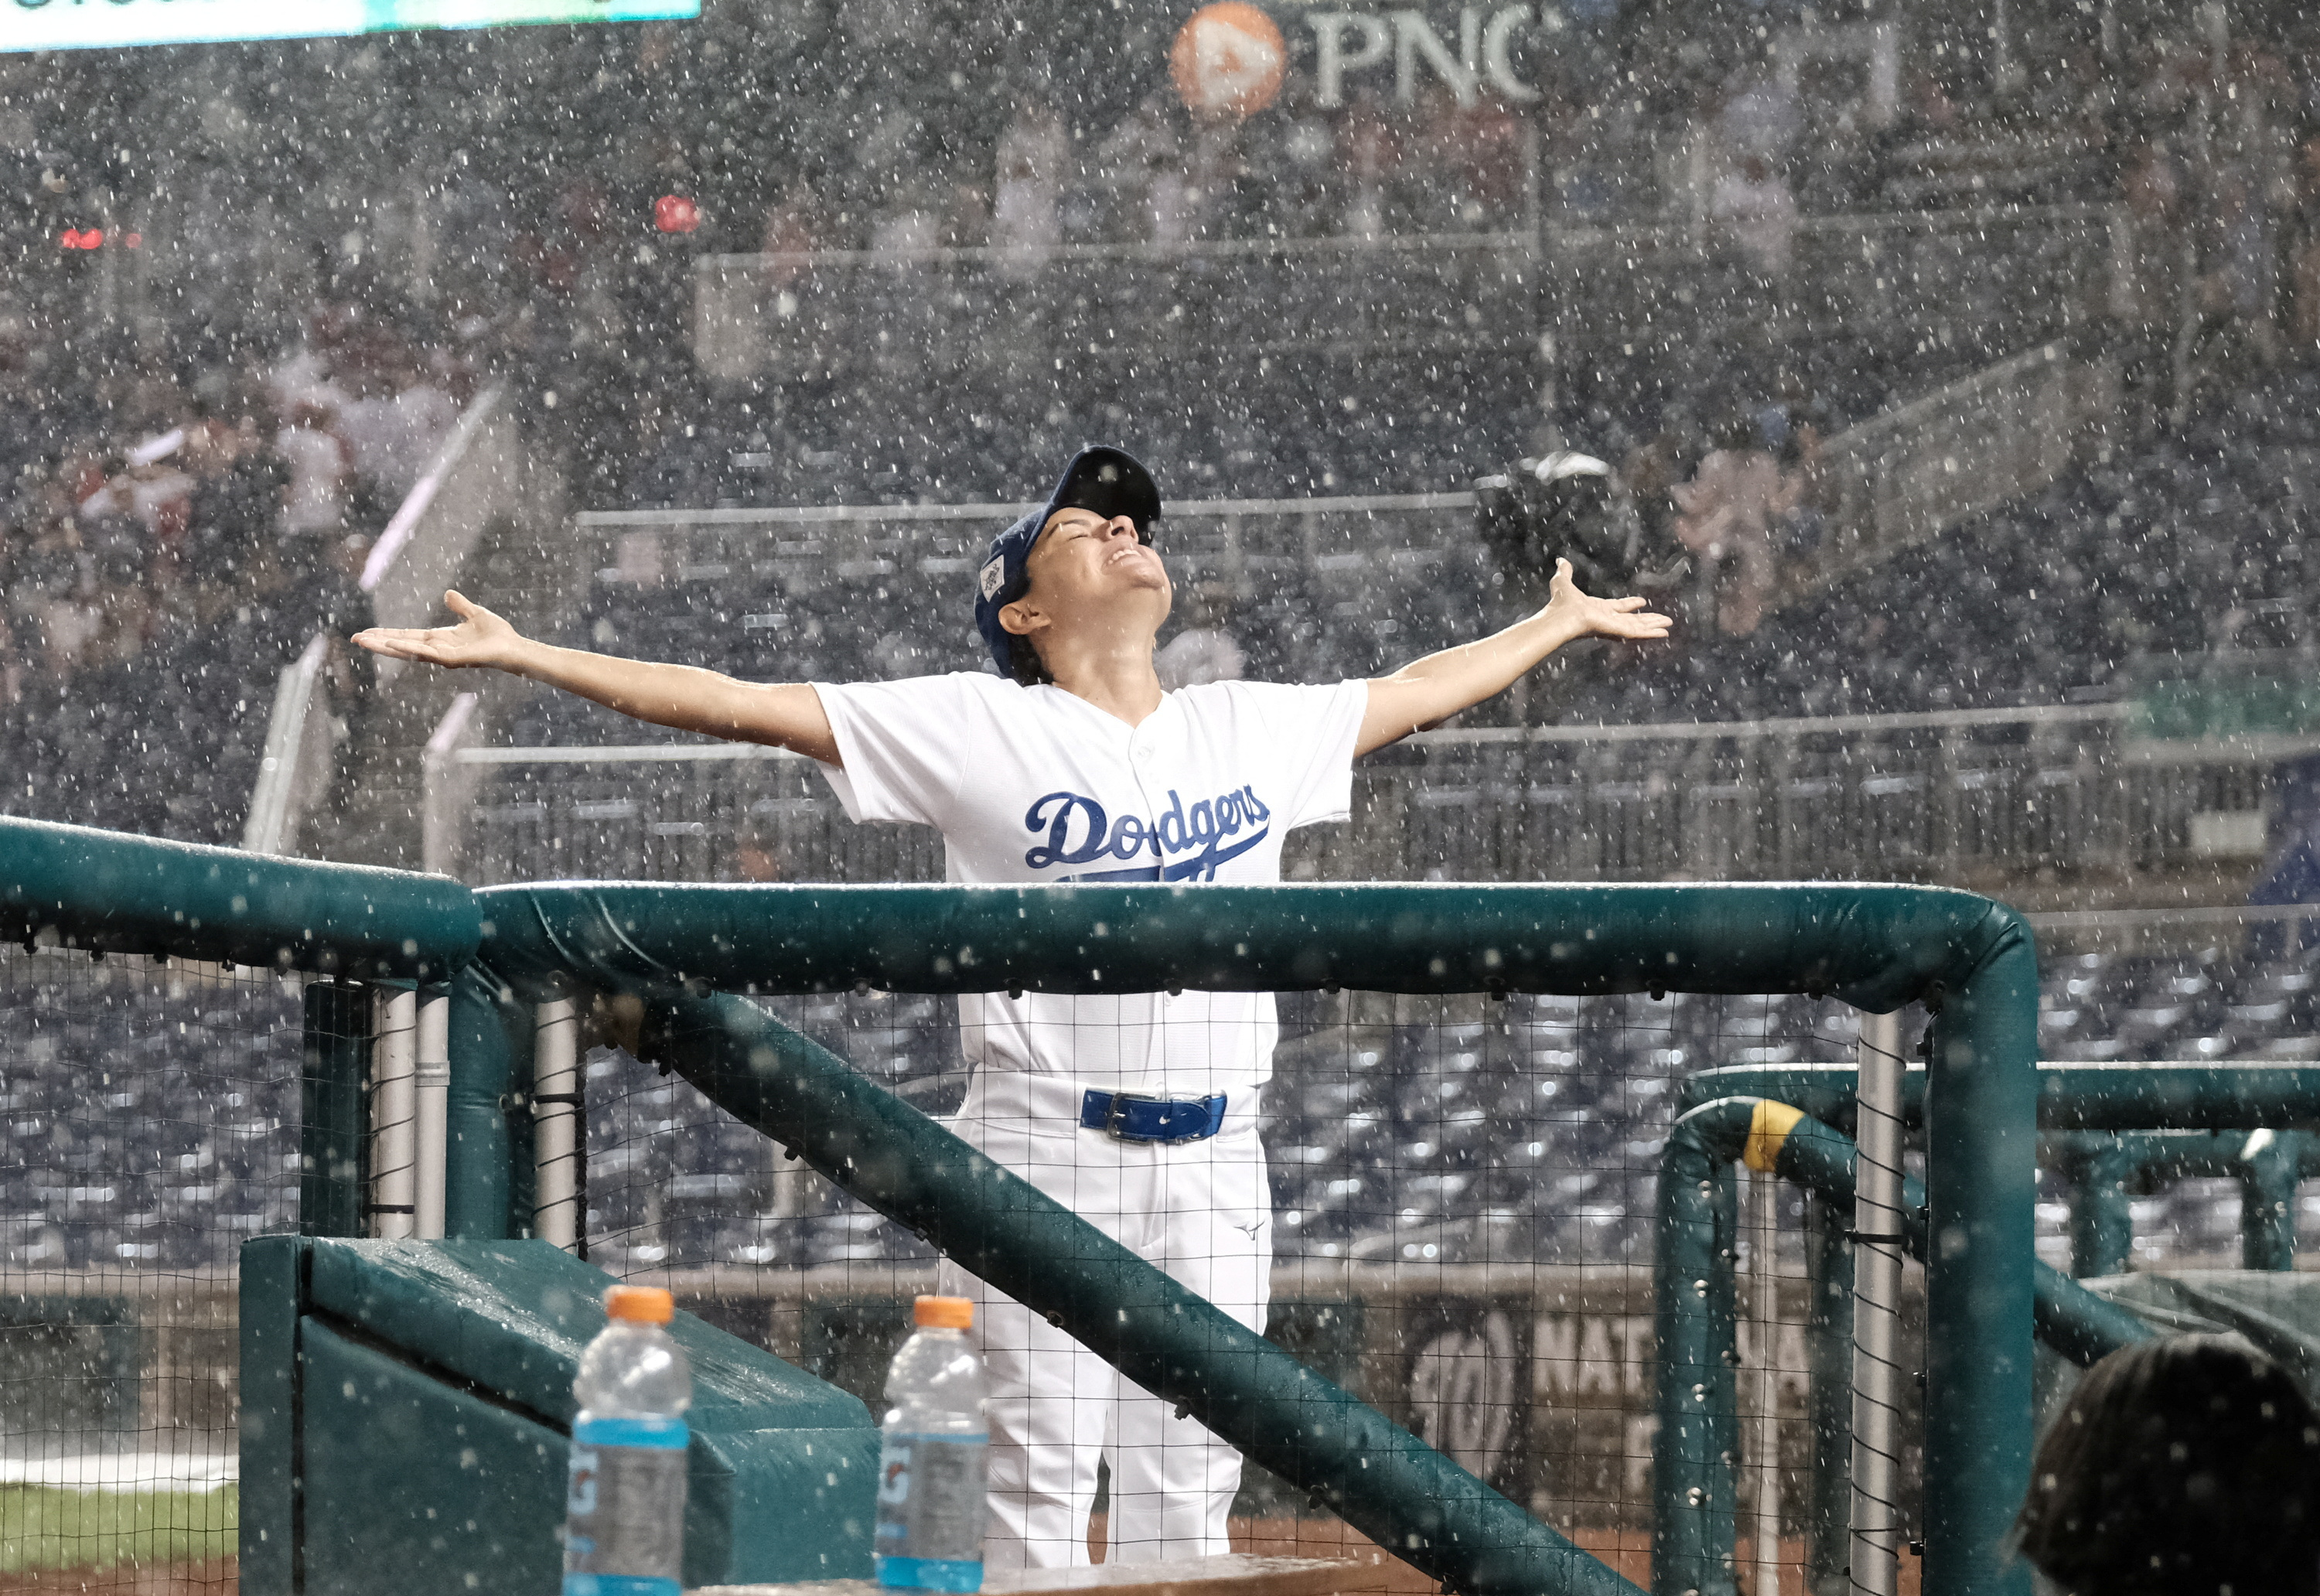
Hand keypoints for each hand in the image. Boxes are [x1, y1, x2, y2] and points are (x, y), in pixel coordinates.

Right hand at [351, 589, 523, 669]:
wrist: (513, 647)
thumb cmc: (497, 635)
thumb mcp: (474, 614)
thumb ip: (460, 605)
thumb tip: (448, 594)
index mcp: (438, 639)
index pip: (406, 636)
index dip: (387, 635)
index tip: (367, 633)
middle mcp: (436, 649)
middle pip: (401, 645)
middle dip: (378, 643)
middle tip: (354, 639)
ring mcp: (442, 656)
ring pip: (407, 651)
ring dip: (385, 646)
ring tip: (363, 641)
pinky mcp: (451, 659)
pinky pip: (425, 653)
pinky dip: (408, 649)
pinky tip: (392, 644)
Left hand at [1541, 559, 1672, 642]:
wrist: (1560, 616)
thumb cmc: (1559, 603)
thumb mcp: (1562, 582)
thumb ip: (1565, 571)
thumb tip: (1560, 560)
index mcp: (1597, 608)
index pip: (1618, 607)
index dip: (1630, 604)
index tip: (1641, 601)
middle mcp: (1607, 618)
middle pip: (1632, 619)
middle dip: (1647, 619)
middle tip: (1662, 618)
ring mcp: (1613, 626)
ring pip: (1638, 626)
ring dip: (1653, 625)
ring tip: (1668, 625)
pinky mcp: (1617, 630)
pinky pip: (1637, 633)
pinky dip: (1651, 633)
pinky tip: (1664, 632)